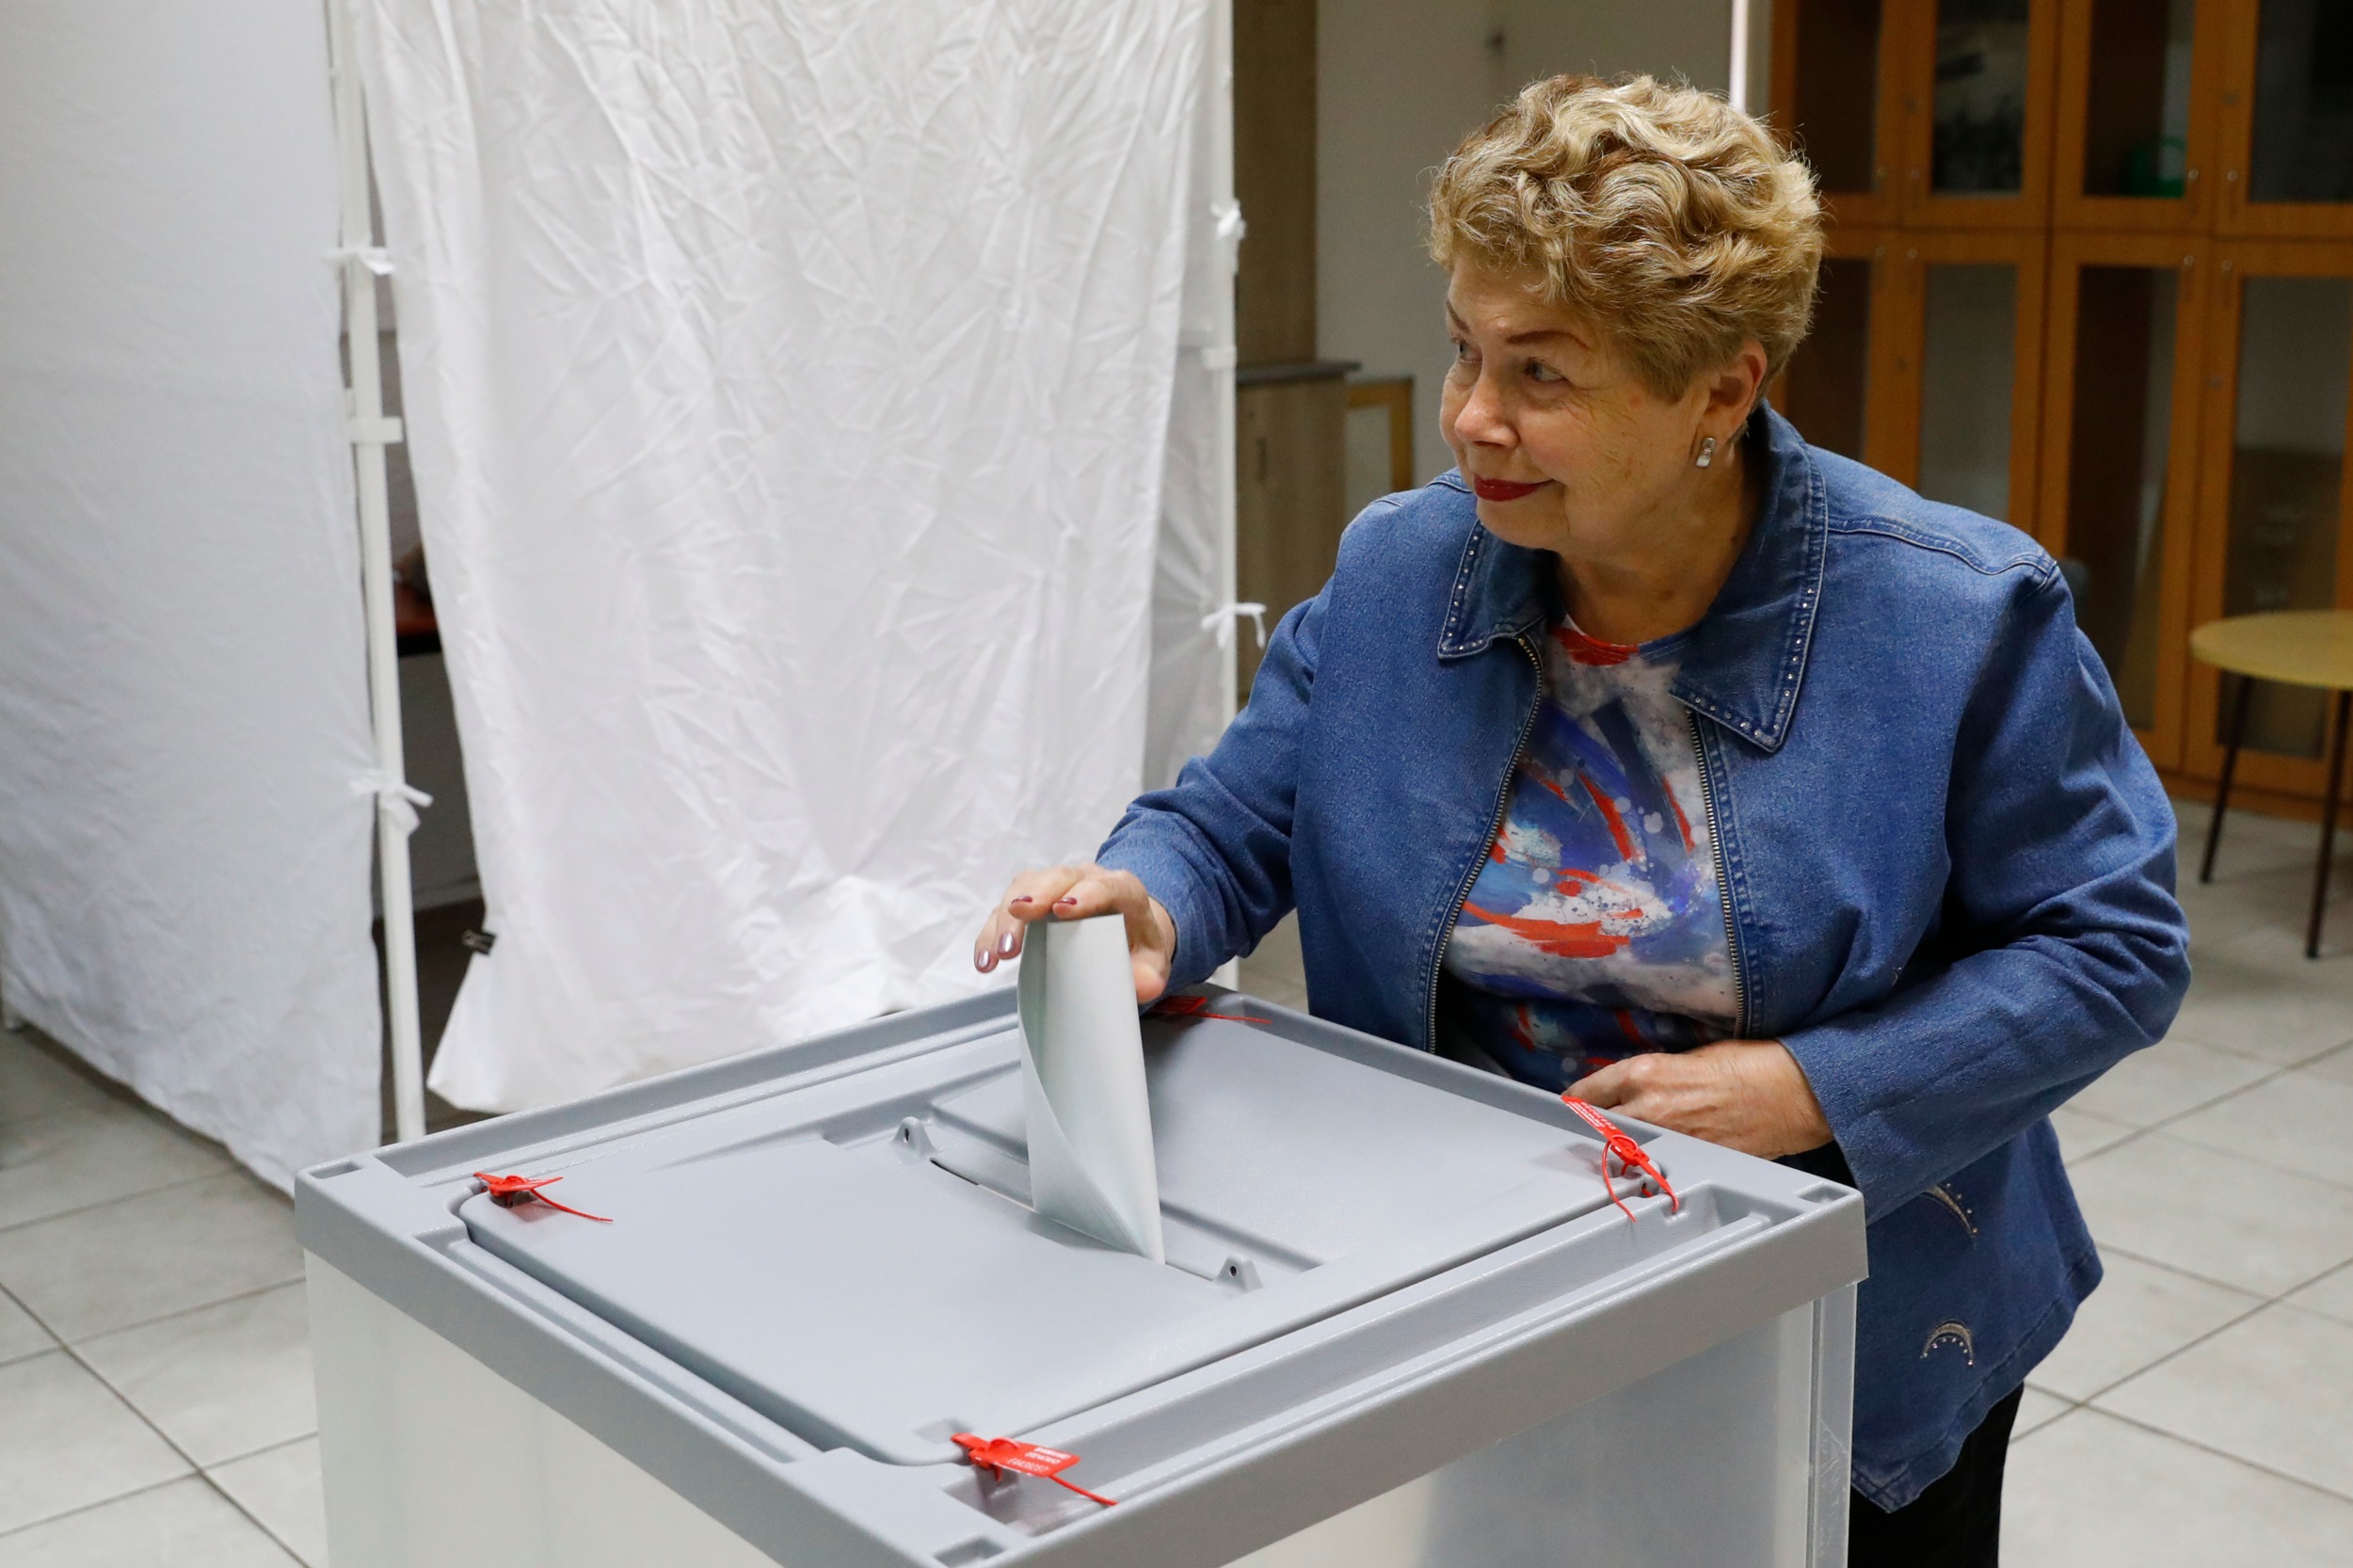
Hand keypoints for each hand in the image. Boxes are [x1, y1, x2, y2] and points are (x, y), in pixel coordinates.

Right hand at [972, 863, 1177, 1005]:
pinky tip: (986, 959)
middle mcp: (1084, 880)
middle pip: (1057, 878)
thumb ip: (1150, 976)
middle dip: (1035, 898)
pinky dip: (991, 933)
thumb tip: (1140, 986)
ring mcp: (1054, 888)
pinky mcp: (1032, 903)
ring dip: (1007, 918)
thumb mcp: (1153, 962)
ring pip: (1024, 888)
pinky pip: (1005, 910)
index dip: (1085, 894)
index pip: (1104, 885)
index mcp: (1121, 889)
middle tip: (1020, 921)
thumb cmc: (1138, 944)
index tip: (1064, 909)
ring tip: (999, 952)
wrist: (1128, 932)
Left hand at [1566, 1039, 1831, 1160]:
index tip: (1572, 1107)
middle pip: (1596, 1129)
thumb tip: (1634, 1091)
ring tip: (1617, 1155)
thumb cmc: (1750, 1067)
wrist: (1790, 1094)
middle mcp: (1648, 1109)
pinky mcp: (1689, 1163)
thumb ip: (1653, 1076)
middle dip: (1591, 1131)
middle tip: (1589, 1134)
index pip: (1587, 1094)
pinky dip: (1649, 1169)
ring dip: (1617, 1154)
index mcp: (1644, 1074)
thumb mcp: (1689, 1058)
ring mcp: (1667, 1141)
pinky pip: (1656, 1171)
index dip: (1576, 1103)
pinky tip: (1652, 1167)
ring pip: (1621, 1155)